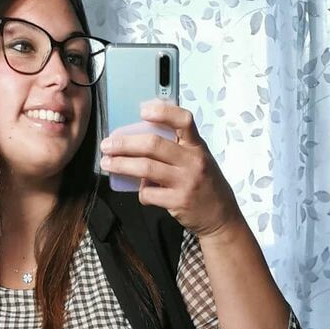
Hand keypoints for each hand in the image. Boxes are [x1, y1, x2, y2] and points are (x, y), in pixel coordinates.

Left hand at [98, 100, 242, 238]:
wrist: (222, 217)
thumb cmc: (207, 185)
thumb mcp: (200, 158)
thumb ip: (180, 146)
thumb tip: (145, 130)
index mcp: (197, 146)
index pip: (183, 120)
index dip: (162, 112)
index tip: (142, 110)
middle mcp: (193, 161)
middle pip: (153, 145)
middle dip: (125, 144)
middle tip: (107, 145)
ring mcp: (186, 182)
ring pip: (146, 168)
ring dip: (121, 165)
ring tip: (107, 164)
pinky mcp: (178, 202)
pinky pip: (150, 194)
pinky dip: (140, 192)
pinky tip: (140, 192)